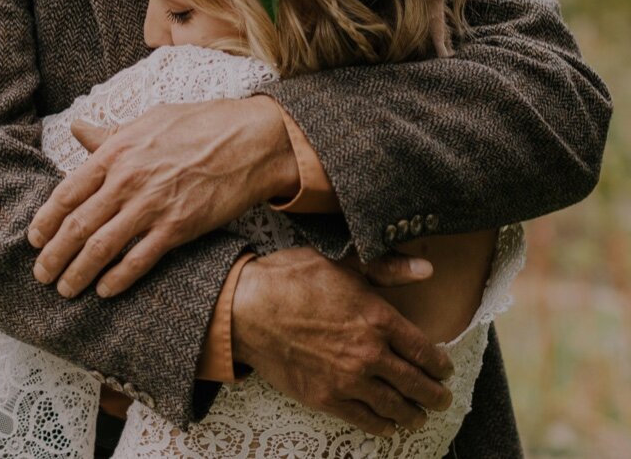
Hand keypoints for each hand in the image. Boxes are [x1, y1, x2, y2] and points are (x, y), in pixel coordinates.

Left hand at [27, 95, 297, 297]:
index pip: (66, 192)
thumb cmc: (198, 126)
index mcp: (115, 153)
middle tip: (41, 275)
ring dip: (78, 272)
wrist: (249, 140)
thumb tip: (77, 129)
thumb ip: (109, 136)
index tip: (33, 239)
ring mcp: (151, 206)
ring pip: (101, 247)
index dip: (45, 220)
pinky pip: (139, 259)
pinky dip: (118, 278)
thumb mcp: (147, 122)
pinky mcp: (178, 227)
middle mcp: (126, 181)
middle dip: (54, 255)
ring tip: (65, 289)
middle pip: (77, 225)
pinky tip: (104, 291)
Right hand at [232, 246, 453, 436]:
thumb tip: (426, 268)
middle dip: (434, 395)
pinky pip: (364, 420)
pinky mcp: (325, 397)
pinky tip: (388, 427)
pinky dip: (382, 426)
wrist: (245, 308)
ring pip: (395, 406)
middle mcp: (370, 354)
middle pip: (417, 384)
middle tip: (441, 399)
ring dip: (413, 415)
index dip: (440, 366)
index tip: (444, 371)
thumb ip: (386, 269)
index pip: (424, 352)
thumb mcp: (340, 262)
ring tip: (419, 417)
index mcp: (378, 319)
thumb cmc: (290, 280)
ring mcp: (348, 379)